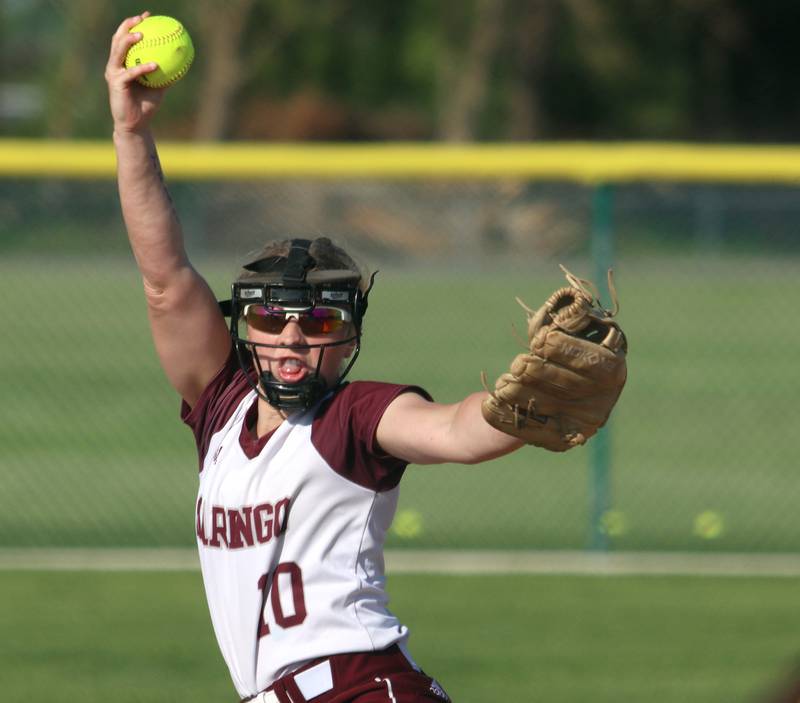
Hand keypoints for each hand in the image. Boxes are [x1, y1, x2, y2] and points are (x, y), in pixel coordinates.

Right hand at [105, 12, 165, 134]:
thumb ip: (166, 74)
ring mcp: (114, 74)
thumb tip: (183, 63)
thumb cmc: (146, 106)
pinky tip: (154, 64)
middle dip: (128, 26)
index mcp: (123, 63)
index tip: (147, 16)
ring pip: (119, 52)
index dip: (134, 25)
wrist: (136, 124)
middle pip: (118, 39)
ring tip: (142, 34)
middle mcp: (115, 65)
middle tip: (141, 18)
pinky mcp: (116, 84)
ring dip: (129, 41)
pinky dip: (142, 68)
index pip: (126, 39)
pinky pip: (130, 73)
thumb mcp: (159, 87)